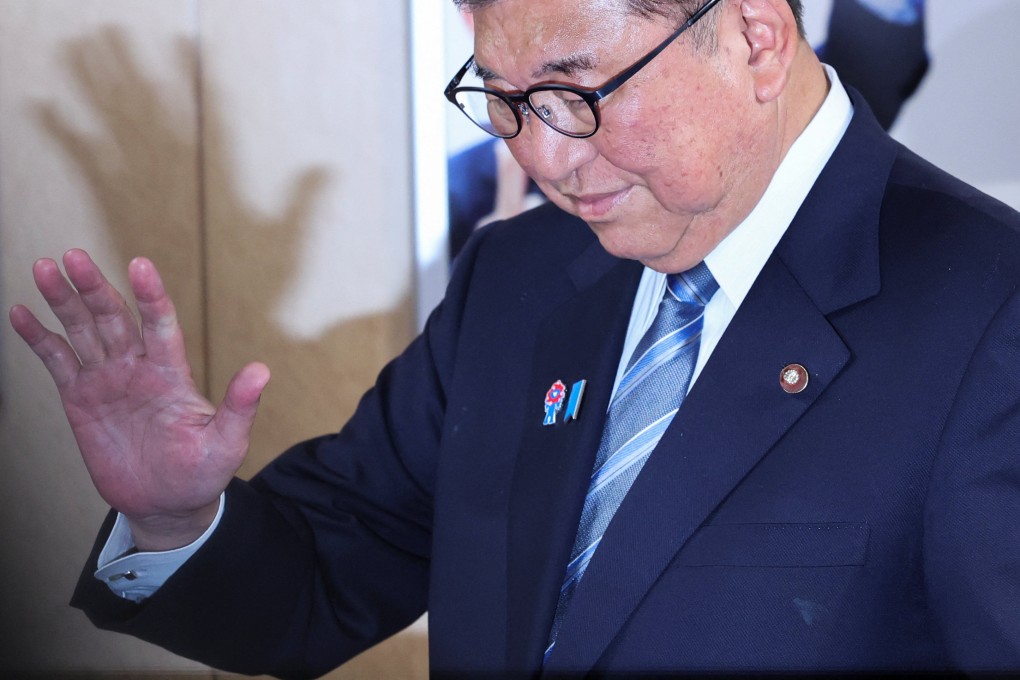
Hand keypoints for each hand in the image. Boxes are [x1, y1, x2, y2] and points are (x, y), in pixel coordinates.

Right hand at [9, 250, 269, 549]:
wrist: (167, 504)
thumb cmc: (202, 472)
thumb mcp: (226, 443)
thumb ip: (239, 407)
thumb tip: (261, 371)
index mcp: (172, 372)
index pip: (160, 325)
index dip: (151, 296)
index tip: (140, 265)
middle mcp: (138, 366)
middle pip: (113, 317)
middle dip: (94, 287)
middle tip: (74, 256)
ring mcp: (107, 379)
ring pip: (82, 330)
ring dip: (63, 300)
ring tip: (44, 267)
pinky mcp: (80, 398)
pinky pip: (57, 361)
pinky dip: (38, 338)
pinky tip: (20, 313)